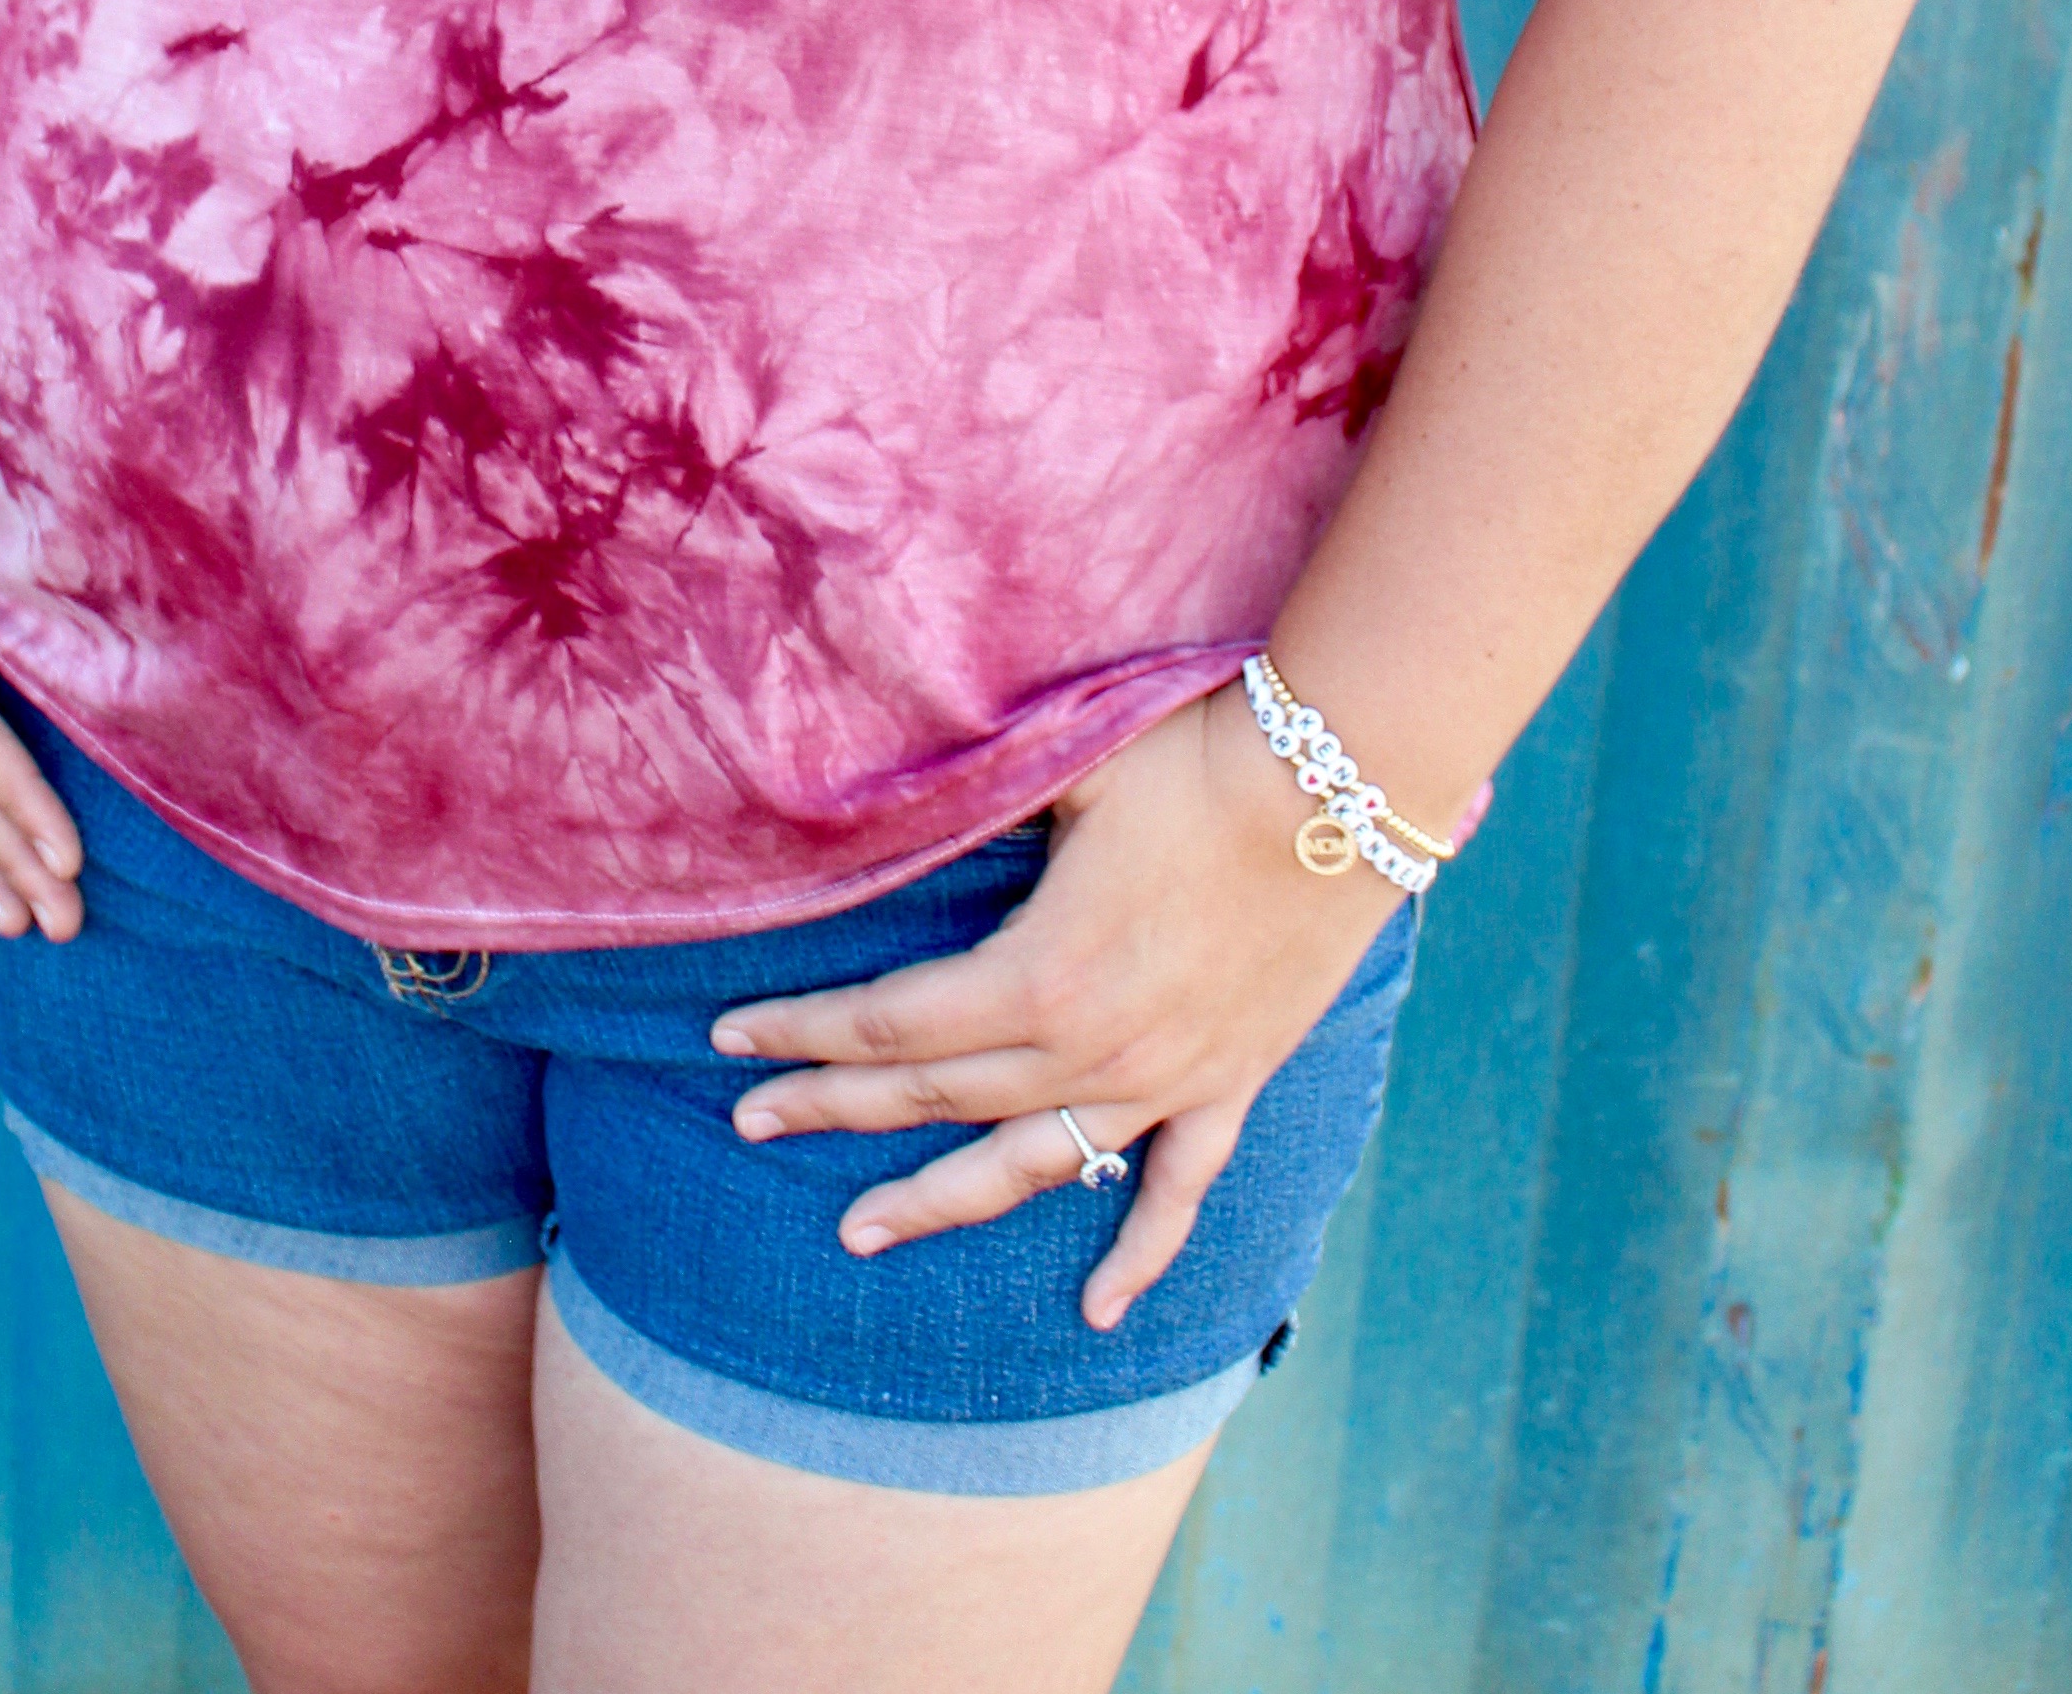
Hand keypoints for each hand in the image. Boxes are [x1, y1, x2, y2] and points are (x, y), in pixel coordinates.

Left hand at [708, 681, 1396, 1328]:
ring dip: (938, 1202)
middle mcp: (1088, 1051)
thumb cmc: (1194, 758)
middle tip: (750, 1123)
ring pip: (1026, 1166)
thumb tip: (886, 796)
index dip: (803, 1032)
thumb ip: (975, 801)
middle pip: (932, 1096)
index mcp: (1035, 976)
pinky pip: (1175, 1192)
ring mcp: (1159, 1083)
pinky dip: (1137, 1256)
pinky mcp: (1224, 1085)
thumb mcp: (1064, 771)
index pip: (887, 1022)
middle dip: (831, 1109)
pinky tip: (1098, 1314)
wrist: (1341, 789)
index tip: (730, 1039)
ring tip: (857, 1233)